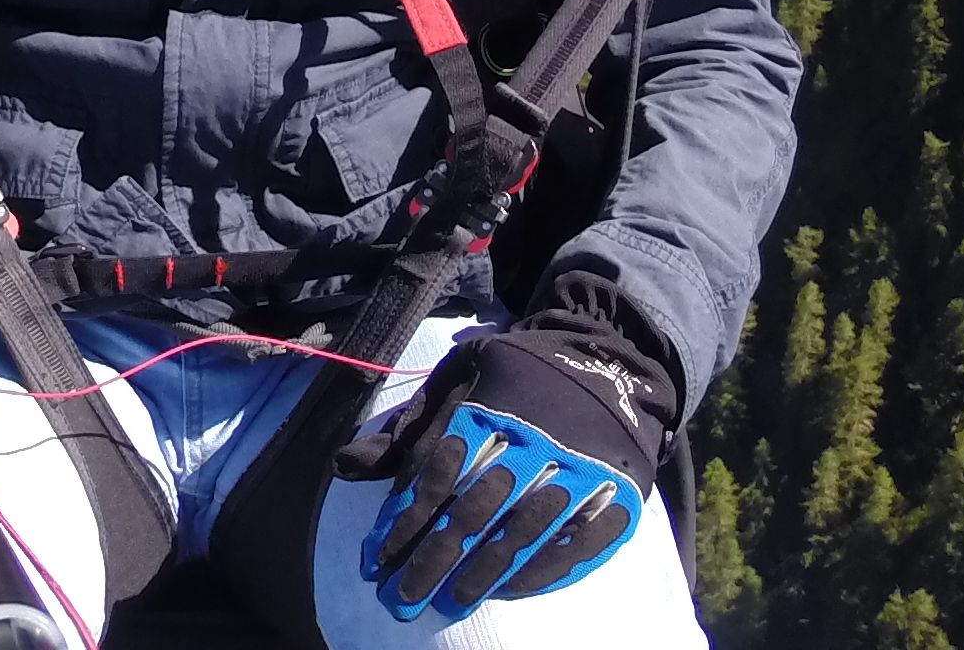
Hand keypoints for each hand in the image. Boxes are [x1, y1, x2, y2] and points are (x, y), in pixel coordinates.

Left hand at [332, 324, 673, 619]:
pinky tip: (506, 592)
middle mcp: (535, 439)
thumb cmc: (516, 374)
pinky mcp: (618, 494)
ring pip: (521, 536)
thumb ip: (407, 428)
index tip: (377, 559)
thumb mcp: (457, 378)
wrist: (611, 360)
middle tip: (401, 599)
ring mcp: (582, 469)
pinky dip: (538, 574)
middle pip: (475, 513)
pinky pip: (574, 546)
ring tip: (446, 602)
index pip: (438, 475)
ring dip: (479, 577)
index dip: (404, 523)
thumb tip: (344, 467)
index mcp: (491, 405)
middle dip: (432, 562)